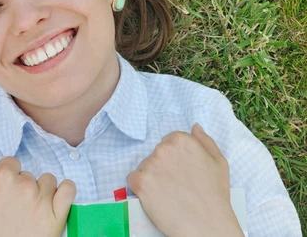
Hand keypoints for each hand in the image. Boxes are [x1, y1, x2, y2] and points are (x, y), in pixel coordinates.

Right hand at [0, 140, 76, 236]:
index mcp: (2, 177)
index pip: (11, 164)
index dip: (5, 179)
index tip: (1, 196)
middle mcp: (24, 184)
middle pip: (28, 175)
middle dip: (21, 187)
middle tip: (12, 210)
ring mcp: (42, 200)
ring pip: (48, 181)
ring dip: (41, 191)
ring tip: (30, 211)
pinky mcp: (57, 216)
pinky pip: (69, 190)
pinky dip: (64, 192)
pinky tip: (55, 202)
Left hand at [127, 123, 243, 236]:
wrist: (206, 225)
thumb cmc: (215, 196)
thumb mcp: (219, 163)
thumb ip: (205, 141)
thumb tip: (194, 127)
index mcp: (182, 140)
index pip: (168, 142)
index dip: (175, 159)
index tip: (182, 172)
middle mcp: (164, 148)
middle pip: (155, 154)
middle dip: (162, 167)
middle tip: (176, 185)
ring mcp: (150, 165)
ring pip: (144, 167)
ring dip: (151, 177)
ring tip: (168, 194)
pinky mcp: (140, 182)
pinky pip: (133, 179)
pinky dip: (140, 188)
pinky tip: (154, 198)